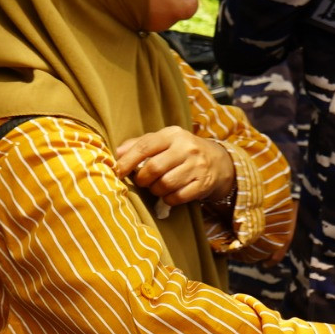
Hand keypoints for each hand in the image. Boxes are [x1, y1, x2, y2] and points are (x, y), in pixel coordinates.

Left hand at [111, 126, 235, 207]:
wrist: (218, 161)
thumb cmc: (181, 151)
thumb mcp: (164, 141)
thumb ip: (140, 144)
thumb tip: (116, 153)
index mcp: (173, 134)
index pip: (146, 145)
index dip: (128, 160)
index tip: (117, 171)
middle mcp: (187, 148)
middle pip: (154, 167)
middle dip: (143, 179)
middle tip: (142, 181)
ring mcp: (197, 166)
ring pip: (166, 184)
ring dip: (155, 190)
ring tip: (157, 187)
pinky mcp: (203, 184)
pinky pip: (178, 197)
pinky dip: (168, 199)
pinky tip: (169, 194)